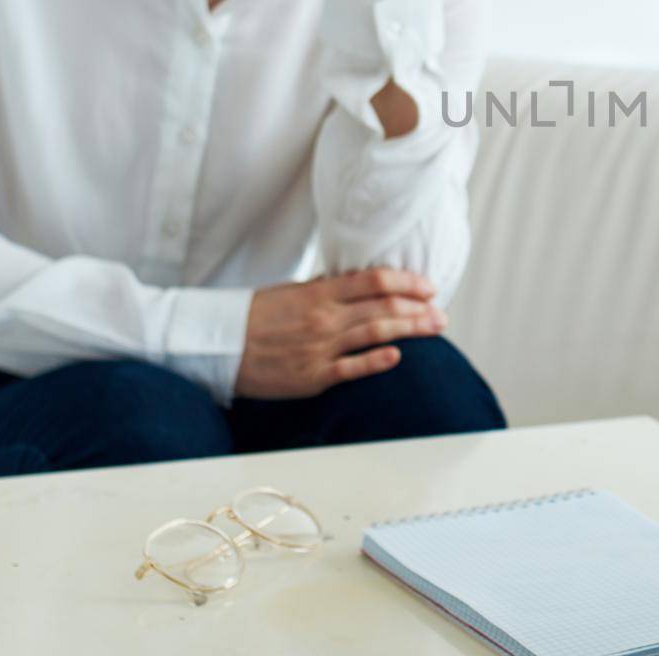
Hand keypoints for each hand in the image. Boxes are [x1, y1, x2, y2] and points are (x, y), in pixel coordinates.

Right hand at [235, 267, 447, 398]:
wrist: (216, 345)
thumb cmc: (254, 316)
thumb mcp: (291, 291)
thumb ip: (326, 289)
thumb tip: (358, 282)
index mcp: (319, 293)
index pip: (374, 281)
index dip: (407, 282)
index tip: (428, 286)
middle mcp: (324, 318)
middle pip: (383, 308)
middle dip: (418, 309)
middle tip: (442, 313)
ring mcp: (319, 348)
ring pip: (374, 334)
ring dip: (409, 329)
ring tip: (434, 328)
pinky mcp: (312, 377)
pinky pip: (350, 368)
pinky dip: (375, 362)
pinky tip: (397, 356)